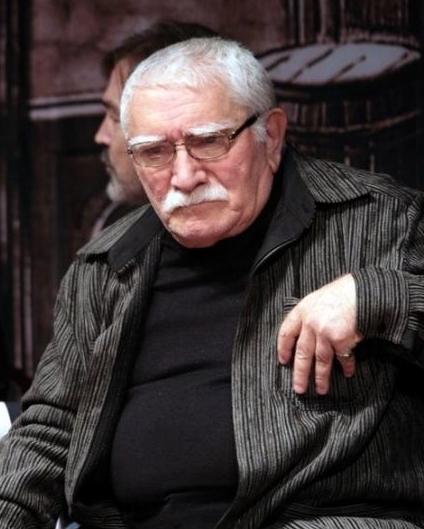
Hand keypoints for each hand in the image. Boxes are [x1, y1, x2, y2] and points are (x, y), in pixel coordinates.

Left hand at [277, 274, 362, 394]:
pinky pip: (342, 358)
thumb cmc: (342, 293)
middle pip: (302, 353)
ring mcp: (324, 333)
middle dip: (300, 373)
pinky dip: (346, 367)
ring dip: (321, 378)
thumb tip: (307, 333)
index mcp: (302, 311)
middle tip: (299, 388)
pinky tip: (348, 373)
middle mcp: (310, 323)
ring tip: (321, 390)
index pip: (286, 332)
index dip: (283, 348)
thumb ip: (311, 315)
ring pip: (320, 360)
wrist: (363, 291)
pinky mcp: (341, 340)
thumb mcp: (318, 299)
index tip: (283, 361)